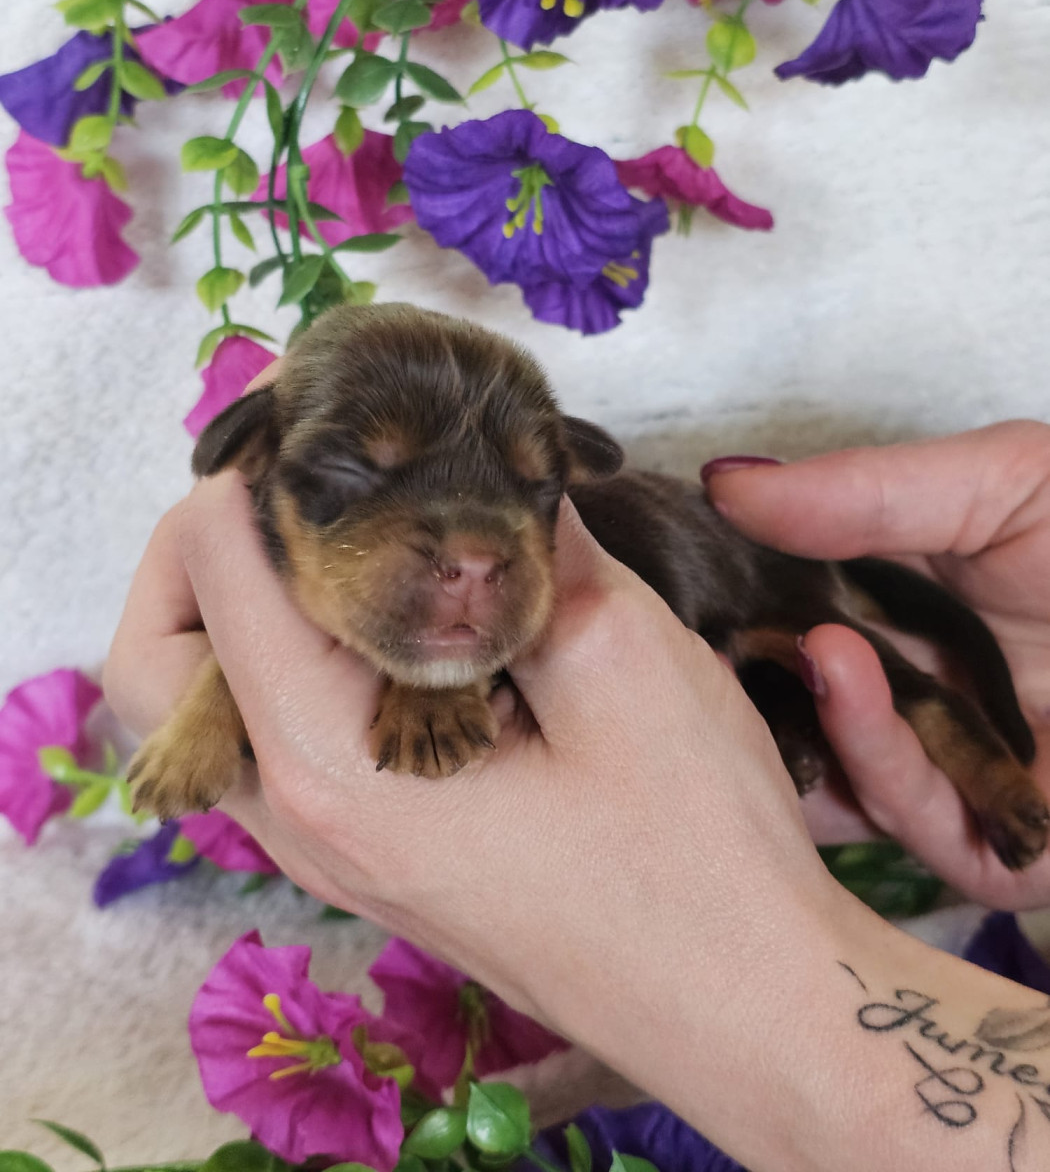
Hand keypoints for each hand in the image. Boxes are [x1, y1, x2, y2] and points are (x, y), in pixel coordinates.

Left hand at [103, 471, 843, 1064]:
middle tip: (299, 482)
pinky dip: (295, 662)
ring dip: (244, 606)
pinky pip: (274, 747)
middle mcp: (304, 818)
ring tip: (346, 538)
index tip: (331, 419)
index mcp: (336, 763)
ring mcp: (331, 851)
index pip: (217, 576)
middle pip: (159, 661)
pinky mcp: (373, 857)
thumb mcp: (619, 658)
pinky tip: (397, 624)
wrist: (745, 1005)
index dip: (257, 469)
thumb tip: (485, 456)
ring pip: (207, 709)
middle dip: (202, 547)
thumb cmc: (694, 848)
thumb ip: (526, 542)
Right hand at [704, 419, 1049, 907]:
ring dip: (793, 713)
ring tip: (794, 643)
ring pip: (822, 772)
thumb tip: (726, 482)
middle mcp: (900, 702)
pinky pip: (897, 816)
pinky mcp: (986, 847)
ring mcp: (939, 777)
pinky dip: (863, 751)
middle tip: (682, 631)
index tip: (659, 576)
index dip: (713, 604)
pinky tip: (845, 672)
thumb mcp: (997, 484)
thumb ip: (863, 491)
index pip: (772, 622)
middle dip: (730, 677)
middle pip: (782, 707)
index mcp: (888, 618)